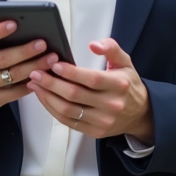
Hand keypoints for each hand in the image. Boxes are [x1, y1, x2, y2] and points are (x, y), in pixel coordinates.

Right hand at [0, 20, 59, 119]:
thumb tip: (9, 16)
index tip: (14, 24)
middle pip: (4, 59)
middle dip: (26, 51)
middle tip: (43, 44)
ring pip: (13, 76)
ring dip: (34, 67)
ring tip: (50, 59)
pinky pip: (16, 92)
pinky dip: (31, 84)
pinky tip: (43, 75)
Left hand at [26, 39, 153, 142]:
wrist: (140, 114)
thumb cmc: (128, 84)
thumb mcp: (125, 62)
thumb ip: (111, 48)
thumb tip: (93, 44)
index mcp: (119, 85)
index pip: (92, 79)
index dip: (71, 73)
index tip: (54, 65)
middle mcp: (111, 105)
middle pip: (75, 95)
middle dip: (52, 83)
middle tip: (36, 73)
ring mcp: (102, 121)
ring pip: (68, 110)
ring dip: (47, 97)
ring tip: (35, 84)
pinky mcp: (95, 132)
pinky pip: (68, 122)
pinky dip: (52, 109)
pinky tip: (44, 98)